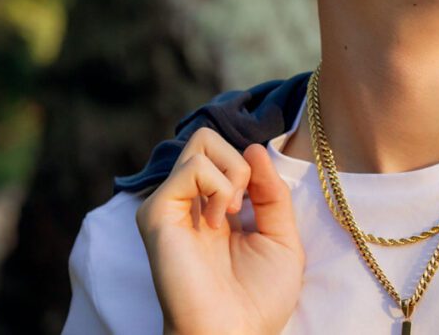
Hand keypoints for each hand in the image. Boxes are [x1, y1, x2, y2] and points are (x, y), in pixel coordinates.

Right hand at [136, 128, 304, 334]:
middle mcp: (188, 202)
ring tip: (230, 213)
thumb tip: (255, 148)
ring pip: (201, 142)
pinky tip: (217, 221)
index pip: (225, 155)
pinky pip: (192, 167)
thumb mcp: (281, 237)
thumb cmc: (258, 300)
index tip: (261, 198)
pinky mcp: (157, 212)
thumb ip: (272, 192)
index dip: (251, 165)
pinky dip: (217, 186)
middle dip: (238, 161)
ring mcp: (170, 204)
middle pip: (207, 139)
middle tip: (242, 204)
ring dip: (232, 173)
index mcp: (213, 207)